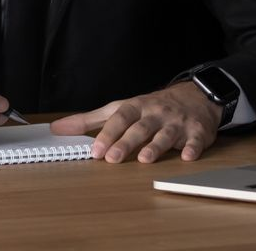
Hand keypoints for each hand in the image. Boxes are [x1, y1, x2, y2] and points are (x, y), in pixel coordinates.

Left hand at [51, 81, 221, 163]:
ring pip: (165, 134)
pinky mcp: (197, 132)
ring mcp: (177, 122)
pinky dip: (192, 148)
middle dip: (126, 142)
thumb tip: (58, 128)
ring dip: (156, 146)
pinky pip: (195, 140)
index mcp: (136, 107)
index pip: (119, 118)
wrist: (194, 97)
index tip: (94, 151)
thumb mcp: (121, 108)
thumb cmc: (151, 107)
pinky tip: (186, 156)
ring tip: (145, 159)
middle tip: (112, 159)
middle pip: (139, 128)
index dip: (107, 134)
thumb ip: (90, 120)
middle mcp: (155, 114)